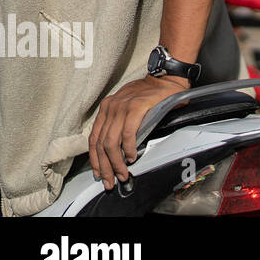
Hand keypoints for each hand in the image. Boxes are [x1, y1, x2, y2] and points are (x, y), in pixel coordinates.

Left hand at [89, 74, 189, 189]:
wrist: (166, 78)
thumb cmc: (151, 96)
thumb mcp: (129, 108)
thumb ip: (121, 125)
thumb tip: (117, 151)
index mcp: (106, 108)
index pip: (93, 139)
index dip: (95, 159)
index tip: (99, 173)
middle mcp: (110, 107)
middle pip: (101, 144)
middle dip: (105, 166)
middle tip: (110, 180)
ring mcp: (122, 107)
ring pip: (111, 142)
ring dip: (116, 162)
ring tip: (122, 173)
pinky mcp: (136, 107)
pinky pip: (127, 134)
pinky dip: (128, 148)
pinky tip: (132, 156)